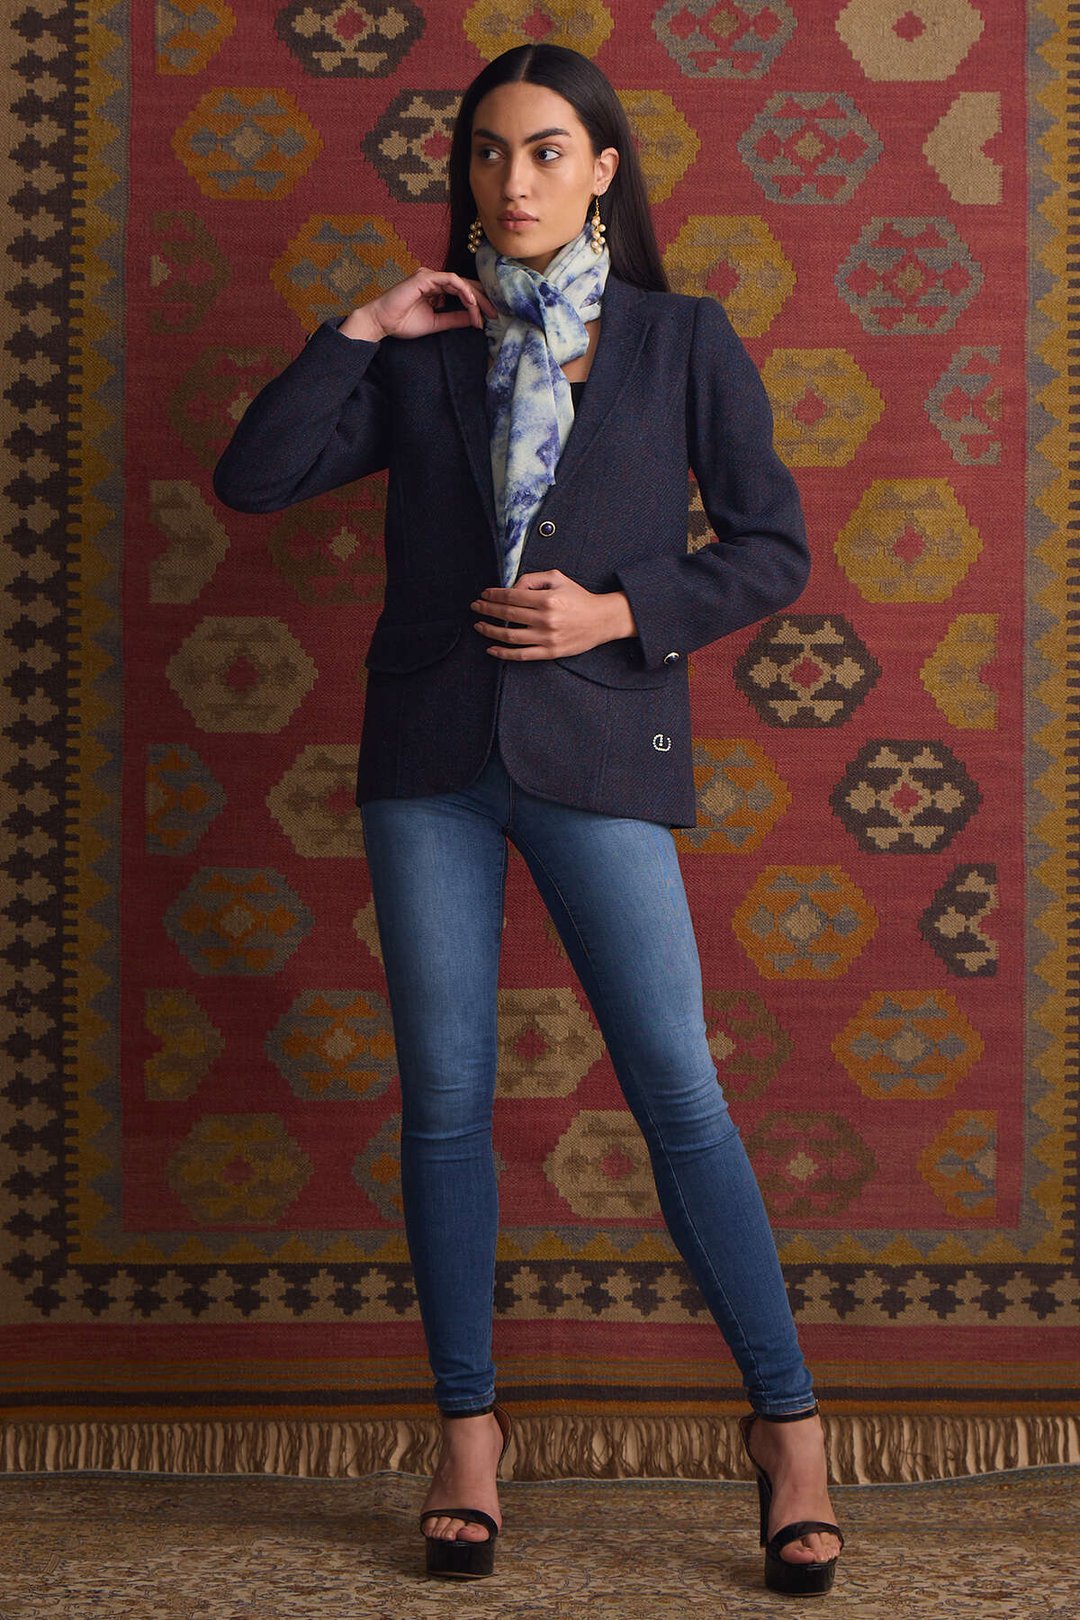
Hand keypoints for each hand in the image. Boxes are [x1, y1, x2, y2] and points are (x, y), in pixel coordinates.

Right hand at [338, 269, 497, 341]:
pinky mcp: (425, 277)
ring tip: (482, 313)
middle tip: (494, 314)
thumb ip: (454, 319)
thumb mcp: (436, 323)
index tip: (487, 320)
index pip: (462, 292)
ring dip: (474, 298)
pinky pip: (450, 280)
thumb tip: (474, 320)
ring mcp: (429, 276)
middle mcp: (434, 280)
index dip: (478, 303)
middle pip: (465, 285)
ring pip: (460, 282)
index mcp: (435, 289)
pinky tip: (471, 302)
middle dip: (482, 299)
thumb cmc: (402, 323)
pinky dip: (463, 290)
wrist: (382, 322)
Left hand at [471, 570, 636, 659]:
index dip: (493, 595)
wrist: (602, 620)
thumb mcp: (558, 578)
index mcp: (547, 599)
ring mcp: (547, 638)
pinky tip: (491, 648)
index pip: (511, 597)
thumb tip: (511, 589)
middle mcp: (545, 619)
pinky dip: (503, 653)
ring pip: (510, 636)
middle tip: (476, 607)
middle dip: (487, 610)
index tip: (483, 594)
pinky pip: (521, 655)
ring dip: (490, 630)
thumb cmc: (578, 597)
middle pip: (507, 615)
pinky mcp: (549, 652)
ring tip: (479, 625)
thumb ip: (532, 579)